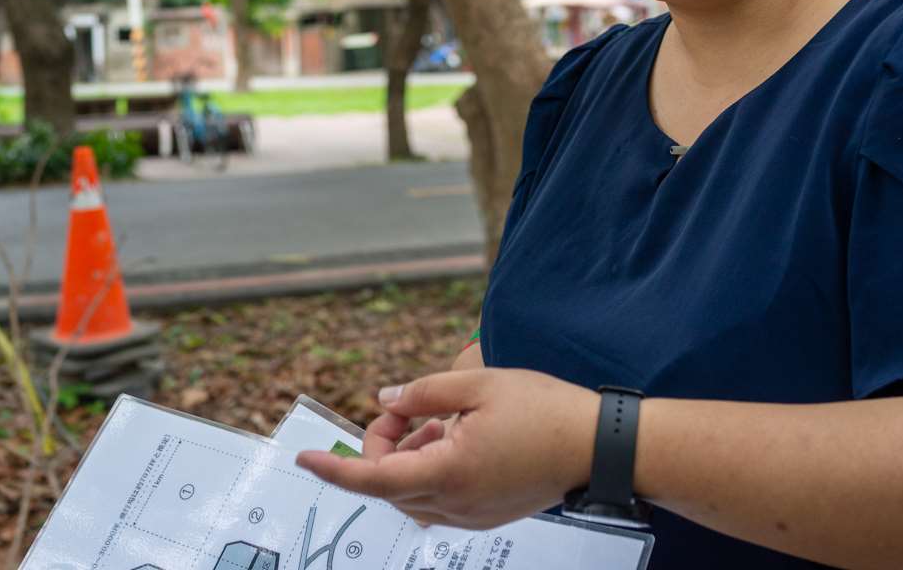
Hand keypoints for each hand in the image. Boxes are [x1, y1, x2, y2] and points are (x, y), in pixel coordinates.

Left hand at [296, 369, 598, 529]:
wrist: (598, 445)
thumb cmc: (543, 409)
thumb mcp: (478, 385)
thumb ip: (423, 393)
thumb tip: (385, 400)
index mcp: (448, 472)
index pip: (373, 478)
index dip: (334, 468)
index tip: (304, 457)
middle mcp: (455, 504)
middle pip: (389, 485)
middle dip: (381, 448)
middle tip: (404, 409)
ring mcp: (472, 516)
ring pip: (412, 495)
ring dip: (407, 460)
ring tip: (437, 422)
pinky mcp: (487, 516)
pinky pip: (439, 501)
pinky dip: (430, 472)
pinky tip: (454, 440)